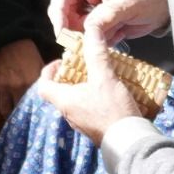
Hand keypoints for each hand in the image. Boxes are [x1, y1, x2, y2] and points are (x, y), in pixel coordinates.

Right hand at [0, 38, 44, 117]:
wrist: (8, 40)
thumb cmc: (26, 52)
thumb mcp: (39, 64)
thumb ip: (43, 80)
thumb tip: (50, 91)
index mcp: (31, 82)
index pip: (33, 105)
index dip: (33, 111)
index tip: (34, 114)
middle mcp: (17, 87)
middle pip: (18, 111)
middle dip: (20, 113)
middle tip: (21, 114)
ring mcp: (3, 86)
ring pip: (4, 110)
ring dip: (7, 110)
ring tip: (10, 110)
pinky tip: (0, 102)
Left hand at [35, 13, 144, 144]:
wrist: (130, 143)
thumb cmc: (113, 110)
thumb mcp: (104, 77)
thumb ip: (97, 53)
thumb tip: (91, 29)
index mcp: (64, 101)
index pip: (43, 85)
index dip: (48, 71)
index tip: (62, 61)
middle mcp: (69, 113)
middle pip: (61, 91)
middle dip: (71, 76)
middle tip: (85, 65)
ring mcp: (82, 123)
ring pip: (76, 100)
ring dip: (84, 87)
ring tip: (100, 75)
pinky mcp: (95, 128)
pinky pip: (89, 110)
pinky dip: (95, 98)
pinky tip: (112, 92)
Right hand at [49, 0, 170, 44]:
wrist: (165, 7)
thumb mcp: (127, 5)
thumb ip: (106, 15)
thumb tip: (86, 28)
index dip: (58, 11)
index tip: (61, 30)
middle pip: (64, 11)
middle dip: (72, 27)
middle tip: (81, 40)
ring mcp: (91, 8)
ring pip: (75, 26)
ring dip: (89, 35)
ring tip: (112, 33)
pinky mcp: (98, 22)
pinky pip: (89, 34)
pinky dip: (99, 39)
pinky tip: (118, 34)